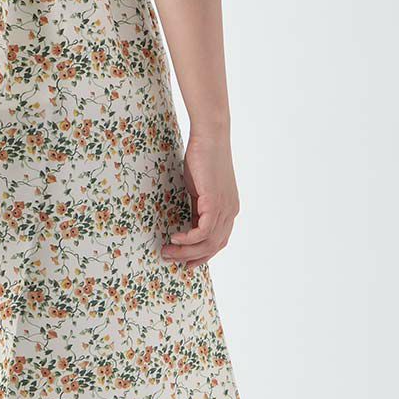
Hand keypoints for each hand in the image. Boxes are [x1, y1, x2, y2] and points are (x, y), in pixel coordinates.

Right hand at [160, 130, 239, 266]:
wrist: (210, 137)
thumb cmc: (202, 157)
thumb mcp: (199, 188)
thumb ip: (197, 206)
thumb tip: (187, 222)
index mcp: (229, 209)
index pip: (218, 241)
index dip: (202, 254)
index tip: (185, 262)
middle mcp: (231, 212)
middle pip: (214, 246)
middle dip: (190, 257)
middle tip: (169, 258)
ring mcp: (225, 209)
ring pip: (208, 242)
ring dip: (186, 251)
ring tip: (167, 251)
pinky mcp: (216, 203)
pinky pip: (204, 231)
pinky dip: (189, 239)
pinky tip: (174, 237)